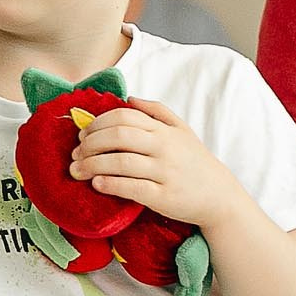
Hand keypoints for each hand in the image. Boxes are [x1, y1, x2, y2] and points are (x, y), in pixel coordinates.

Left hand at [69, 98, 247, 229]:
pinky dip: (110, 184)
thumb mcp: (182, 130)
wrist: (220, 197)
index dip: (97, 124)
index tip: (83, 135)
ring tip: (76, 170)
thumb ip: (157, 111)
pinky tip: (96, 184)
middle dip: (90, 143)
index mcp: (164, 130)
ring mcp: (165, 172)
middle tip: (76, 153)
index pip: (123, 117)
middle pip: (118, 137)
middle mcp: (164, 148)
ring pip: (121, 163)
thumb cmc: (195, 162)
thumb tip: (130, 97)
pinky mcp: (164, 197)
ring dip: (92, 165)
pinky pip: (132, 188)